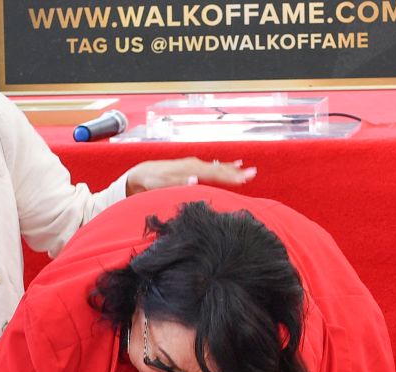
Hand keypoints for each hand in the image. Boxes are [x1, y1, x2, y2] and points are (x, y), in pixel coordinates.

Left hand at [125, 158, 256, 195]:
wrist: (142, 173)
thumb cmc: (151, 181)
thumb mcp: (161, 184)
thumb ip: (178, 182)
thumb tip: (194, 181)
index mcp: (189, 169)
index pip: (212, 173)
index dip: (228, 176)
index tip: (242, 179)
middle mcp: (194, 165)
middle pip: (218, 169)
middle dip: (235, 172)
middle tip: (252, 174)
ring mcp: (194, 165)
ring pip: (217, 167)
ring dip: (233, 170)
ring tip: (248, 171)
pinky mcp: (193, 167)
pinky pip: (212, 167)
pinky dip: (224, 166)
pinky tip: (235, 164)